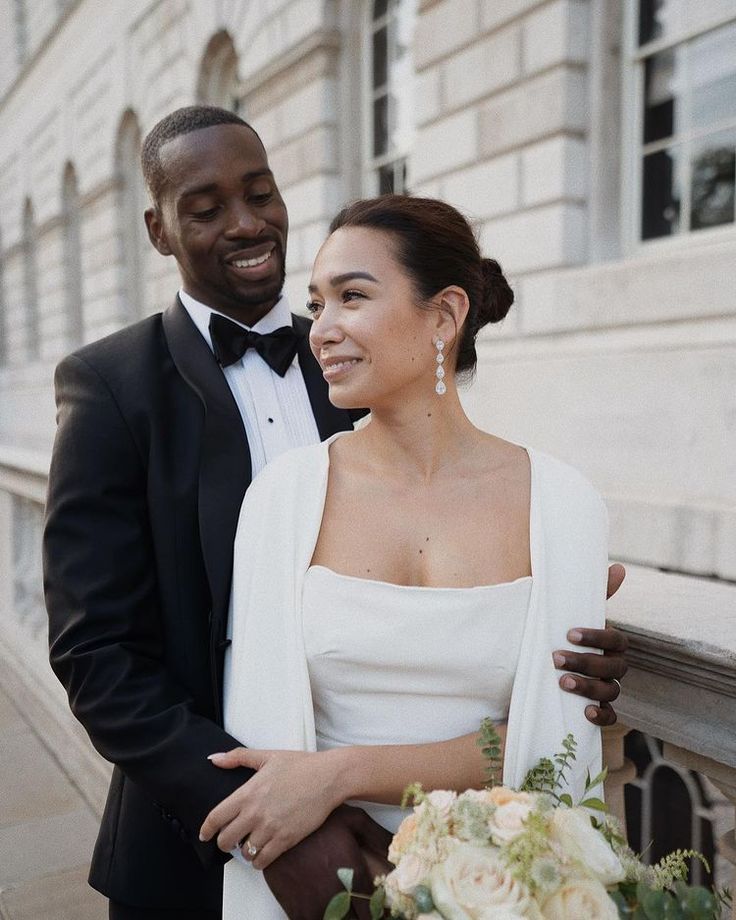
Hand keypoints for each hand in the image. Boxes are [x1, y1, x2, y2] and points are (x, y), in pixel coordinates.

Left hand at [199, 747, 343, 868]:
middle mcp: (255, 813)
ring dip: (244, 851)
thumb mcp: (267, 756)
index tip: (204, 834)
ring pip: (244, 852)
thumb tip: (214, 759)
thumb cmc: (300, 765)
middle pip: (226, 840)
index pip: (216, 817)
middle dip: (224, 842)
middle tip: (230, 840)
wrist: (328, 778)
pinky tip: (262, 853)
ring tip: (249, 844)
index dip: (206, 829)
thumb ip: (238, 757)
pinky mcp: (286, 840)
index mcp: (247, 793)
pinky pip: (263, 861)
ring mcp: (270, 828)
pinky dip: (259, 861)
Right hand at [264, 804, 392, 919]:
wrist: (278, 825)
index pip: (374, 911)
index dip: (378, 913)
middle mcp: (338, 896)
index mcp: (355, 876)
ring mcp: (315, 906)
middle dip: (361, 916)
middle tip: (360, 908)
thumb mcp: (354, 820)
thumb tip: (400, 849)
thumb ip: (379, 837)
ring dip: (343, 918)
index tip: (378, 909)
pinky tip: (326, 911)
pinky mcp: (296, 910)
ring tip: (345, 909)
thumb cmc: (318, 821)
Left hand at [553, 563, 628, 726]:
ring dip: (588, 687)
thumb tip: (620, 567)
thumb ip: (596, 593)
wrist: (540, 663)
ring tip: (562, 682)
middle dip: (586, 662)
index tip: (569, 633)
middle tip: (556, 658)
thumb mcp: (572, 613)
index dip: (596, 637)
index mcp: (611, 642)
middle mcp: (613, 666)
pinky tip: (587, 713)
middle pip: (614, 667)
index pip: (615, 640)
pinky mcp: (595, 708)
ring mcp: (606, 688)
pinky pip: (610, 717)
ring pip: (610, 691)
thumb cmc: (562, 634)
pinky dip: (602, 716)